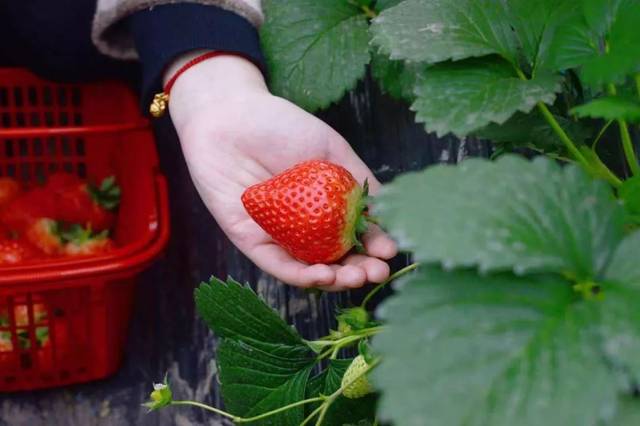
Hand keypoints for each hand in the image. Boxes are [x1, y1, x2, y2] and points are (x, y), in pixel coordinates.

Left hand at [166, 52, 396, 290]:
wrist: (230, 115)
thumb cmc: (281, 126)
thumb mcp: (330, 148)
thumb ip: (358, 178)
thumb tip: (388, 211)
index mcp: (327, 205)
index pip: (356, 234)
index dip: (375, 246)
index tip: (390, 251)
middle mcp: (306, 226)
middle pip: (336, 258)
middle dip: (359, 270)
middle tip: (376, 273)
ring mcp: (280, 236)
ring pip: (310, 268)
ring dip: (335, 280)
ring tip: (354, 278)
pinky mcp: (251, 241)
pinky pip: (278, 265)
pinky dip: (301, 275)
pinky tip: (322, 275)